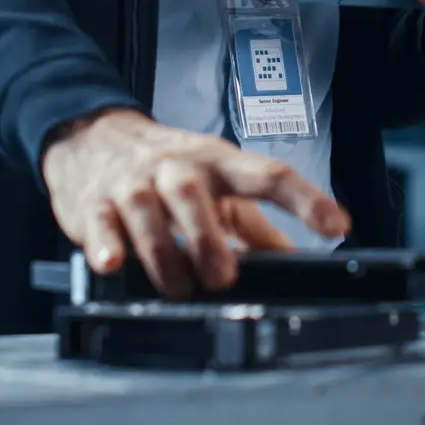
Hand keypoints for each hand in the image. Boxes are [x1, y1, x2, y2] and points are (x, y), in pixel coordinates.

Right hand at [39, 107, 350, 298]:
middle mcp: (174, 168)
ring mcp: (131, 184)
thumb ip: (253, 226)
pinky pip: (99, 223)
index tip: (336, 225)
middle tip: (223, 278)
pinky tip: (113, 263)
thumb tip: (295, 263)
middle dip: (208, 238)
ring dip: (164, 254)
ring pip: (146, 212)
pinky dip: (106, 245)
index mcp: (216, 163)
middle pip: (193, 193)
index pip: (268, 175)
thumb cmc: (164, 167)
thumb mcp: (215, 185)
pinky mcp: (92, 204)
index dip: (305, 199)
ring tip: (178, 288)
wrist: (88, 136)